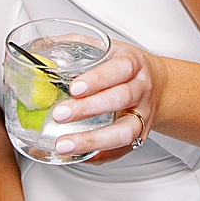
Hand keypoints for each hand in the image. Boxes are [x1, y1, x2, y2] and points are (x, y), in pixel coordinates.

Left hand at [44, 41, 161, 162]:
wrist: (158, 84)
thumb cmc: (125, 66)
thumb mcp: (107, 48)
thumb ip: (77, 44)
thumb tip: (41, 45)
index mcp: (132, 63)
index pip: (120, 69)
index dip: (98, 79)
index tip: (74, 88)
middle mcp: (141, 89)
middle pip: (121, 99)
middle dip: (88, 108)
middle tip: (60, 114)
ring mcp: (143, 114)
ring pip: (125, 131)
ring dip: (93, 140)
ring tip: (65, 144)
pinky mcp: (141, 135)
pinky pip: (123, 150)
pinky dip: (101, 156)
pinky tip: (80, 156)